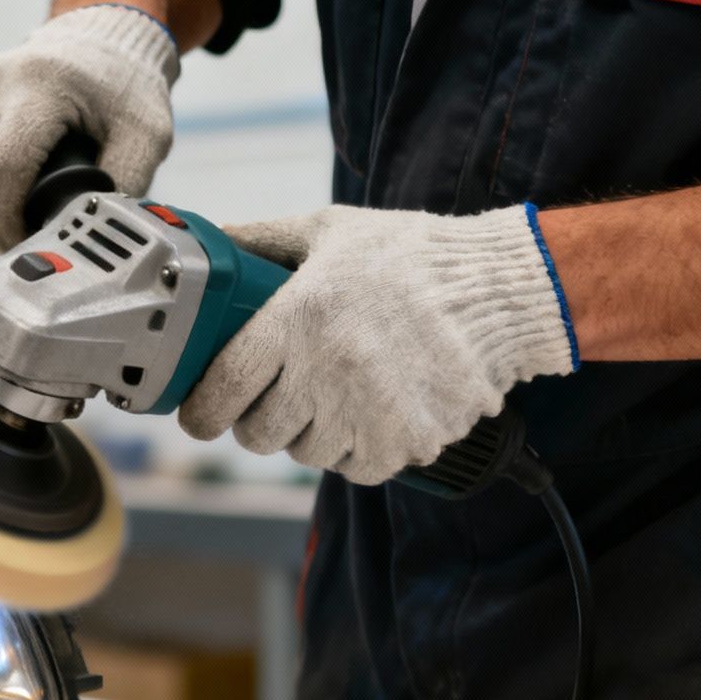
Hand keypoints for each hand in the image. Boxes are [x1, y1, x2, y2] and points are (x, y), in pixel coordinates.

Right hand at [0, 4, 178, 251]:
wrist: (97, 40)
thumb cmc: (124, 88)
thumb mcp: (147, 132)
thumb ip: (128, 180)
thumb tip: (98, 231)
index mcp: (38, 86)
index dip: (7, 220)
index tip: (31, 244)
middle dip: (1, 224)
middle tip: (36, 239)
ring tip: (29, 207)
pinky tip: (12, 180)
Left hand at [179, 204, 578, 484]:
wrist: (499, 287)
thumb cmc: (409, 256)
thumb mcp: (328, 231)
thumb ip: (261, 241)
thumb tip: (210, 241)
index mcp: (297, 319)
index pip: (222, 389)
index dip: (202, 411)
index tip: (201, 415)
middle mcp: (327, 370)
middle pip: (258, 434)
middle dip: (257, 421)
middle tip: (277, 398)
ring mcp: (367, 411)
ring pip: (305, 453)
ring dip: (310, 433)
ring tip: (334, 396)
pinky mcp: (406, 441)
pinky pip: (355, 468)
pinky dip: (356, 450)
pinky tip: (369, 412)